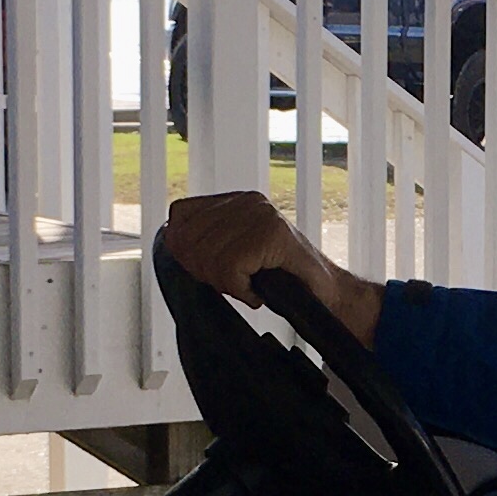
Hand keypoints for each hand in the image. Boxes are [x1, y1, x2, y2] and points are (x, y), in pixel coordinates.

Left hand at [162, 192, 382, 344]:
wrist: (326, 295)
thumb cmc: (282, 279)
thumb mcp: (238, 253)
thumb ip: (207, 240)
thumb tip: (170, 238)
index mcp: (237, 201)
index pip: (181, 214)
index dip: (183, 248)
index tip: (206, 271)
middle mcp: (249, 202)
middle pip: (190, 238)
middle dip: (204, 271)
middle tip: (233, 284)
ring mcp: (261, 216)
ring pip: (209, 257)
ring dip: (226, 284)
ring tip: (247, 287)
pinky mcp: (271, 236)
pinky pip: (230, 269)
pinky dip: (241, 290)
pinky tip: (257, 292)